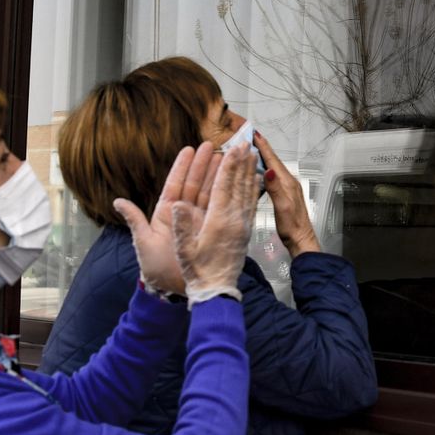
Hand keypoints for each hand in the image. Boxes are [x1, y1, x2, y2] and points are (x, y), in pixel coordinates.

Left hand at [114, 143, 217, 294]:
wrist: (171, 291)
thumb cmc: (154, 268)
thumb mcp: (142, 242)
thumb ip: (134, 219)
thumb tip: (118, 201)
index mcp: (166, 213)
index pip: (176, 184)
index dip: (183, 166)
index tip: (191, 149)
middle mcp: (184, 214)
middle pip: (196, 184)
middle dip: (205, 165)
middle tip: (215, 147)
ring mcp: (198, 222)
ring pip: (210, 193)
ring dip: (219, 175)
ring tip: (229, 158)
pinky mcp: (211, 231)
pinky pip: (221, 210)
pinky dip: (228, 196)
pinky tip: (237, 183)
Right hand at [169, 143, 260, 303]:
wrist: (218, 290)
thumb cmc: (198, 271)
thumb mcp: (184, 249)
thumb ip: (181, 226)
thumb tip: (176, 204)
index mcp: (219, 222)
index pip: (224, 187)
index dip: (228, 166)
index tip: (231, 149)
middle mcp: (234, 220)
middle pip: (239, 185)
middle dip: (241, 162)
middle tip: (245, 143)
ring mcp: (243, 225)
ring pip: (248, 192)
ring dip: (250, 171)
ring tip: (252, 154)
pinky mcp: (246, 230)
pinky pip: (252, 204)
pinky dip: (255, 189)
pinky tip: (257, 179)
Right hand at [252, 130, 320, 255]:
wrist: (301, 239)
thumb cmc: (291, 226)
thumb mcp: (282, 207)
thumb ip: (276, 188)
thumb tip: (269, 169)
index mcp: (287, 183)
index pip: (273, 161)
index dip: (263, 147)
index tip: (254, 133)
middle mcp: (289, 182)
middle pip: (274, 161)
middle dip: (262, 148)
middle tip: (249, 137)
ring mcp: (288, 188)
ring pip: (274, 168)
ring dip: (263, 158)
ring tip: (252, 149)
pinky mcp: (286, 194)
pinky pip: (274, 177)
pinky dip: (265, 169)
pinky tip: (260, 171)